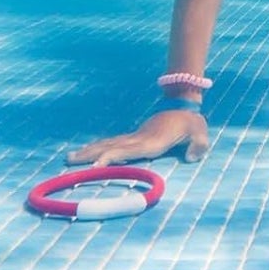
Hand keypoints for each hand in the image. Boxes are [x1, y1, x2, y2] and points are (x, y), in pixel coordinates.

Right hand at [66, 109, 209, 167]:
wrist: (183, 105)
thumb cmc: (191, 122)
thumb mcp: (199, 133)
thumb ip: (198, 145)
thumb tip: (191, 157)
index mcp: (151, 141)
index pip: (127, 150)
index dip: (112, 157)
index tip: (96, 164)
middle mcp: (138, 139)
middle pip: (110, 147)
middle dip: (90, 154)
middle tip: (69, 161)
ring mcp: (135, 138)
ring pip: (107, 144)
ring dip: (89, 151)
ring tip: (69, 158)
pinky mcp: (134, 138)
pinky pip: (112, 144)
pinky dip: (98, 149)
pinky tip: (88, 154)